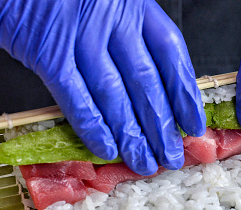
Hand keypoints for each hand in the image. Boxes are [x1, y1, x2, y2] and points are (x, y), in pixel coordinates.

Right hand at [0, 0, 205, 174]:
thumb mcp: (105, 0)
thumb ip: (126, 34)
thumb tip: (146, 86)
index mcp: (133, 4)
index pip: (171, 56)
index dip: (184, 94)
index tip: (193, 124)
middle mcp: (112, 18)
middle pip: (147, 83)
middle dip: (161, 126)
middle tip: (171, 156)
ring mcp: (81, 34)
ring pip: (116, 96)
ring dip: (132, 135)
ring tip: (145, 163)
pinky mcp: (47, 52)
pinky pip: (76, 98)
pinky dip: (92, 127)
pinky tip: (106, 149)